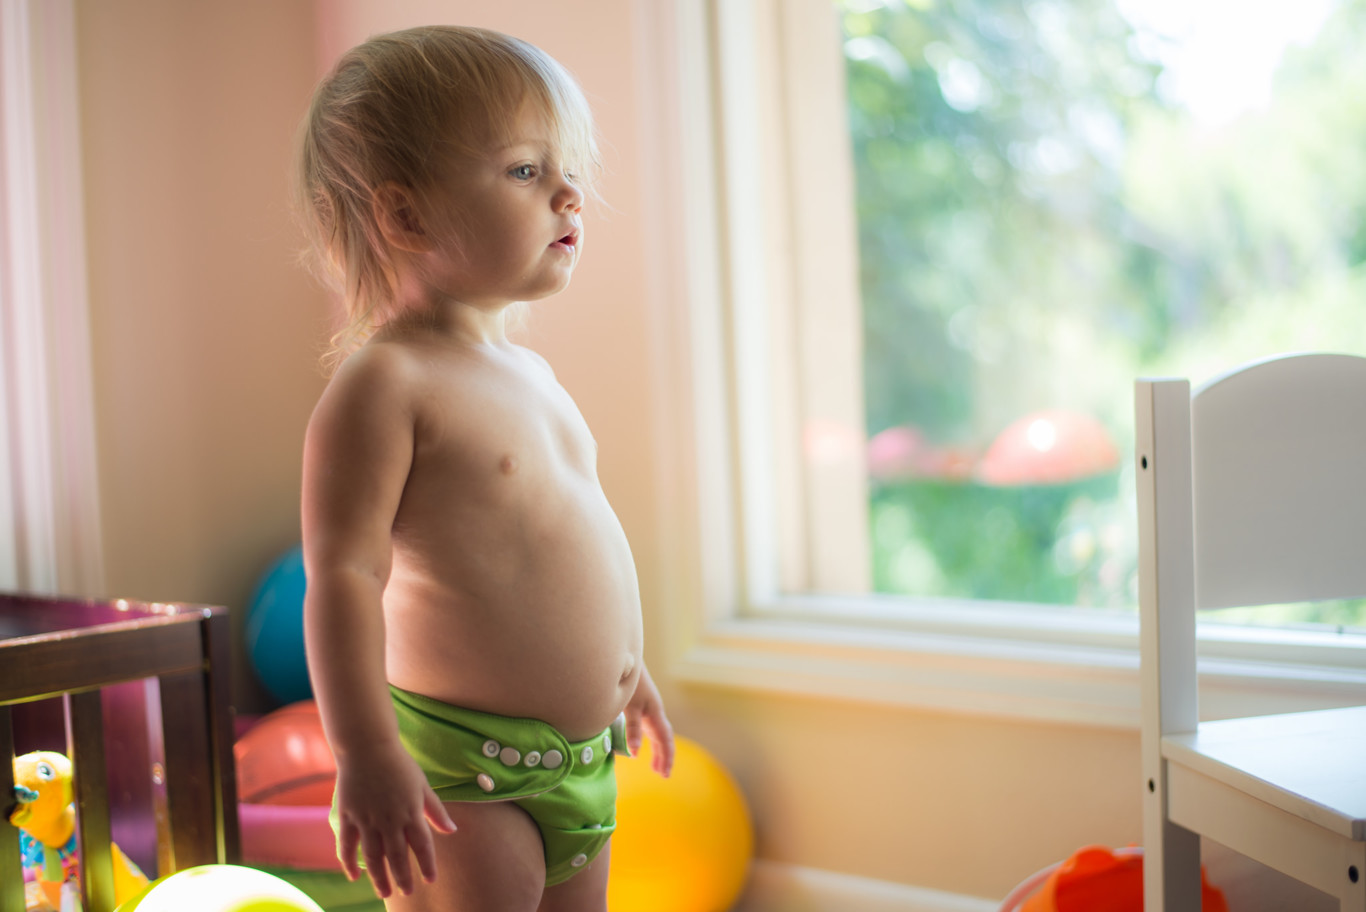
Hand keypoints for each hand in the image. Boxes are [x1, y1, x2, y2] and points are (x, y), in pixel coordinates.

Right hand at [331, 742, 456, 897]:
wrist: (368, 746)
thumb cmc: (399, 764)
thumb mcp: (422, 785)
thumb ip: (435, 810)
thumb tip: (452, 830)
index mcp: (411, 811)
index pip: (422, 845)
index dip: (427, 864)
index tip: (430, 879)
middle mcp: (390, 819)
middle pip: (397, 856)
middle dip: (402, 877)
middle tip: (405, 892)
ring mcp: (367, 819)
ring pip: (373, 856)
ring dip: (378, 877)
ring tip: (384, 892)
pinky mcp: (349, 816)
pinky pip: (347, 845)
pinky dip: (348, 863)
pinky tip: (353, 876)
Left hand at [624, 662, 674, 776]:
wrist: (624, 657)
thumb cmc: (628, 680)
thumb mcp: (629, 706)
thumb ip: (632, 729)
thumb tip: (635, 753)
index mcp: (655, 713)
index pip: (665, 740)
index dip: (666, 757)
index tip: (664, 774)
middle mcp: (654, 711)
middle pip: (663, 738)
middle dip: (664, 756)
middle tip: (662, 774)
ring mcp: (648, 708)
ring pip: (656, 732)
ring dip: (657, 749)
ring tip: (653, 765)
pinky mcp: (640, 704)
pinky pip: (649, 726)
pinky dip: (648, 739)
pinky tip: (640, 743)